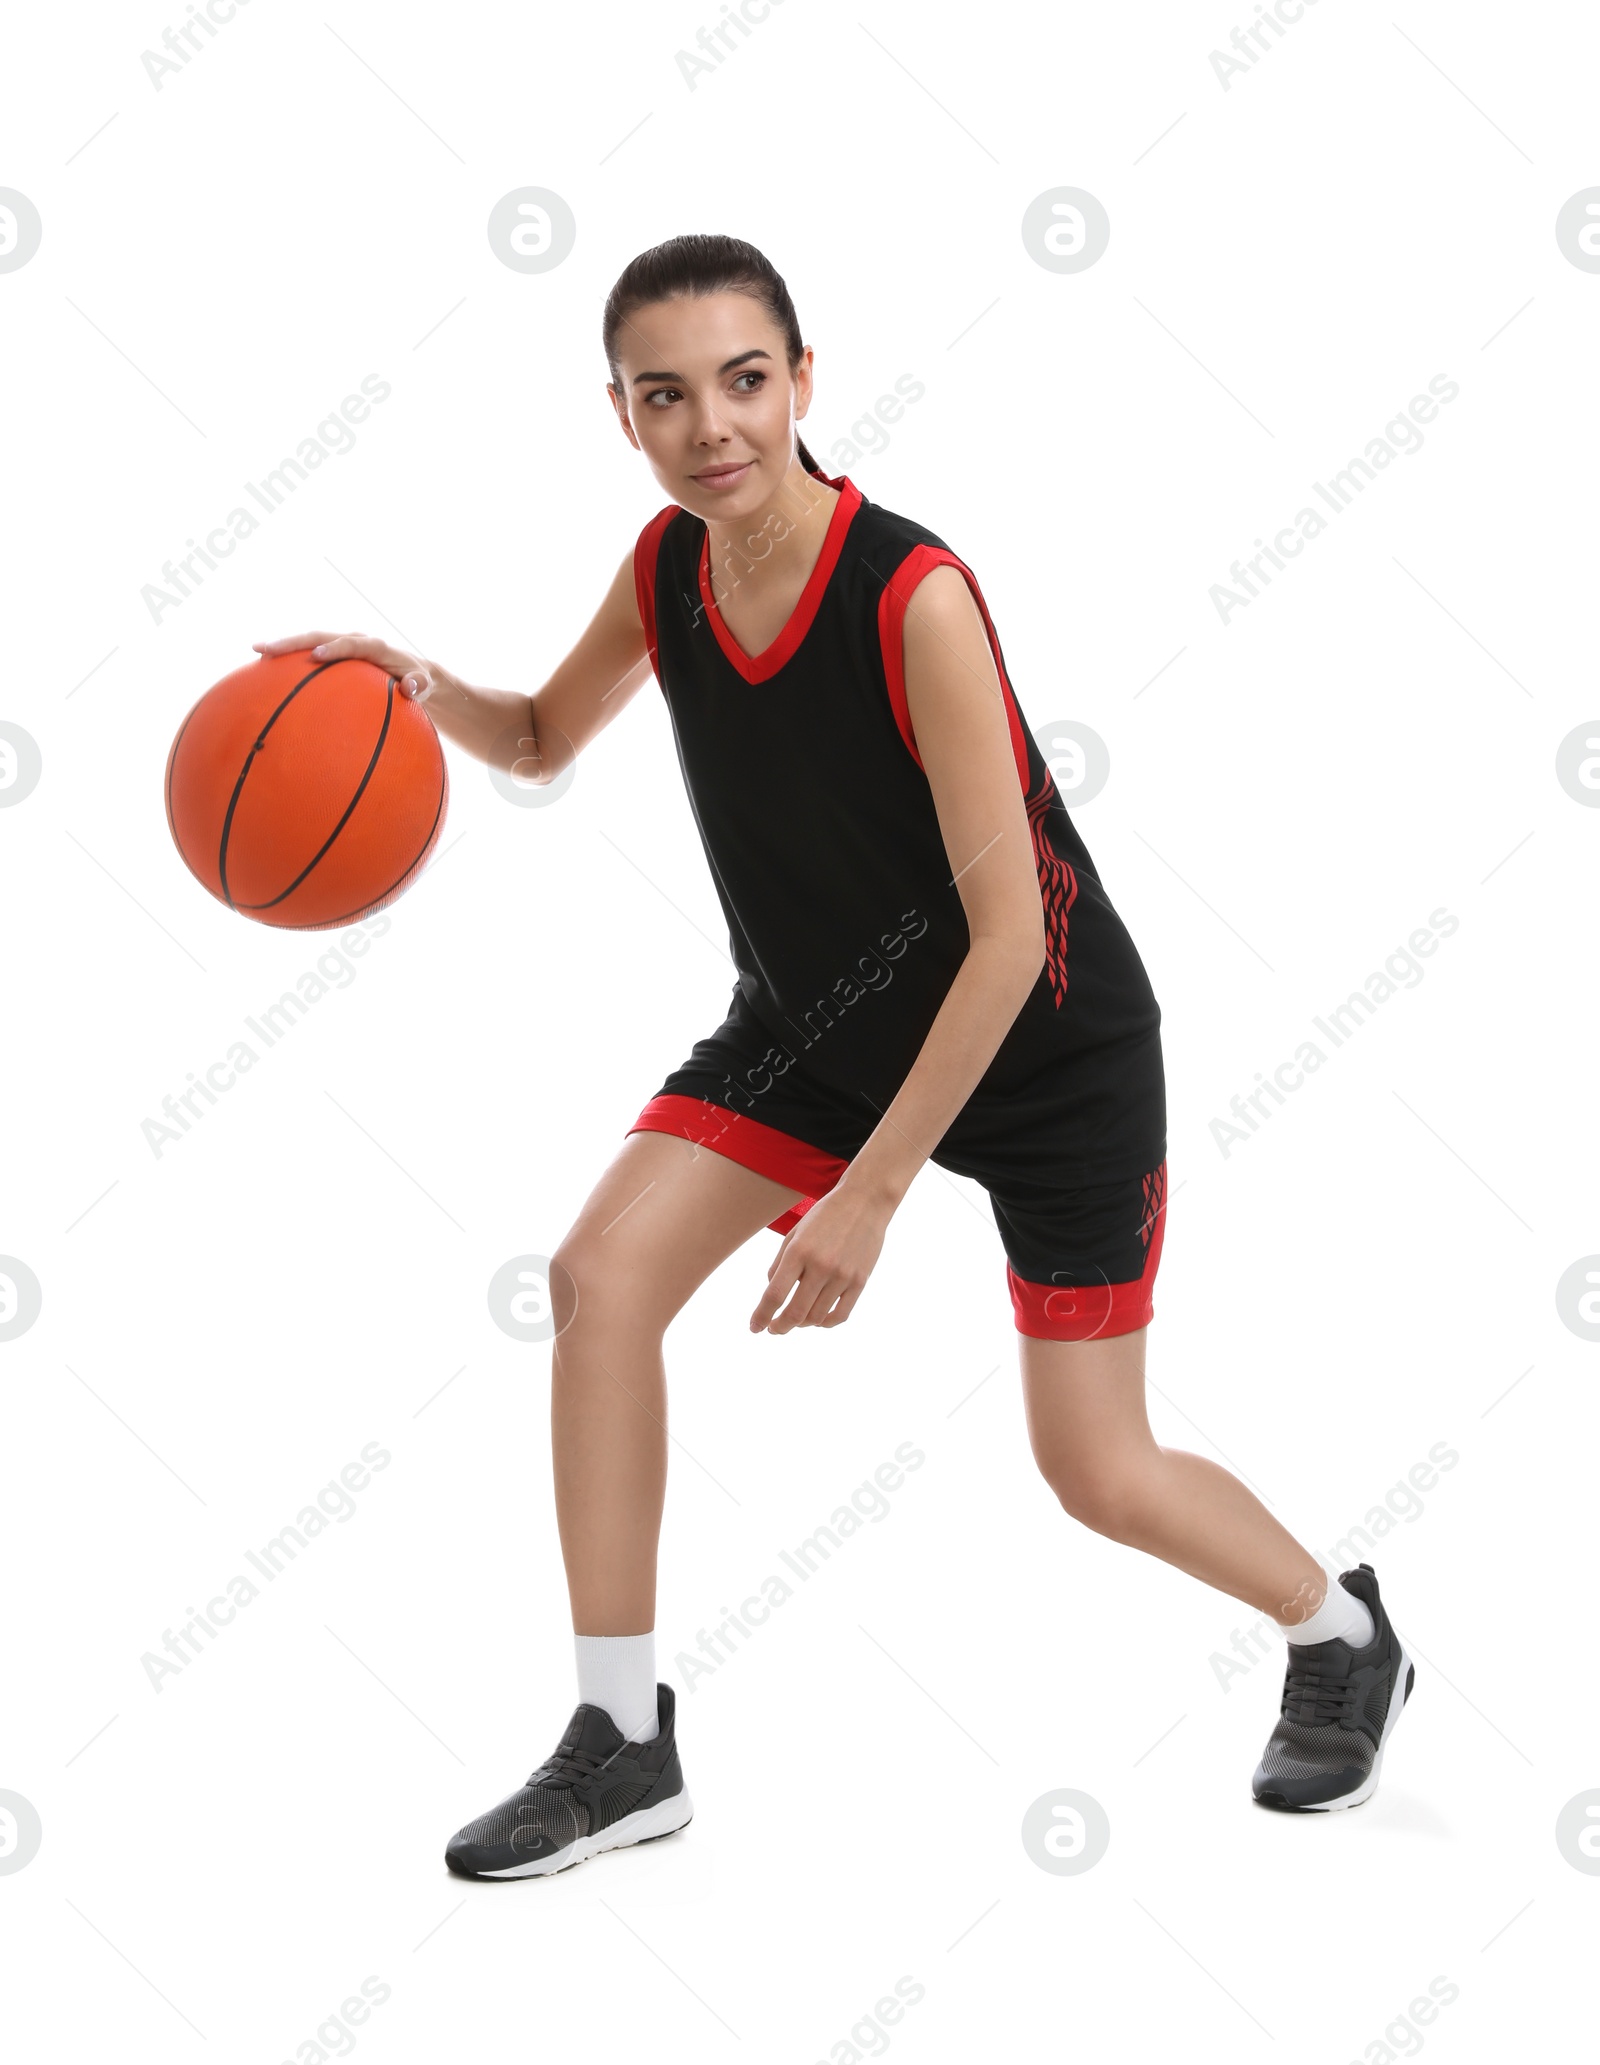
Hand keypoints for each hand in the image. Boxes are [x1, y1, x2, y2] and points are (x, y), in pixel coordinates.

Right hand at [251, 631, 445, 702]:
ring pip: (308, 641)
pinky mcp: (332, 653)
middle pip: (319, 635)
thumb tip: (409, 688)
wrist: (412, 671)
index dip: (334, 649)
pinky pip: (308, 654)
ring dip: (284, 646)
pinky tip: (266, 671)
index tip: (316, 657)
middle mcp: (353, 639)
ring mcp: (340, 644)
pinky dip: (289, 660)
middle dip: (293, 642)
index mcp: (373, 645)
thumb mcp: (424, 686)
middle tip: (266, 649)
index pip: (350, 644)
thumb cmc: (417, 681)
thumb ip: (419, 686)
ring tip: (257, 652)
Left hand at [748, 1179, 891, 1333]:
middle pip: (795, 1312)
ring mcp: (842, 1275)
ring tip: (795, 1320)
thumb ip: (780, 1264)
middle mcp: (820, 1265)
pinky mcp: (860, 1281)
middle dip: (779, 1327)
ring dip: (802, 1324)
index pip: (774, 1295)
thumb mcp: (795, 1233)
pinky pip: (840, 1315)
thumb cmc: (826, 1215)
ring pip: (817, 1317)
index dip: (761, 1316)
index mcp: (799, 1251)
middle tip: (773, 1329)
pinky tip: (817, 1320)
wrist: (865, 1200)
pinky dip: (825, 1323)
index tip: (755, 1327)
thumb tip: (773, 1294)